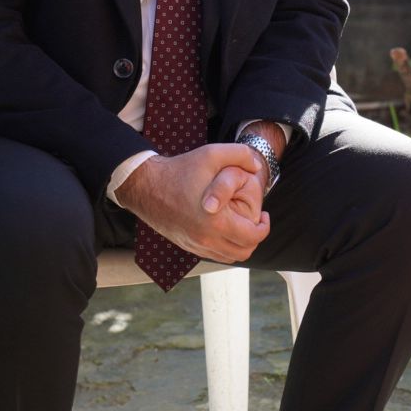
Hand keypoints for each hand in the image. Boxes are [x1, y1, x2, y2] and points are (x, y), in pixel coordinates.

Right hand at [115, 144, 270, 262]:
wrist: (145, 185)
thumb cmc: (180, 169)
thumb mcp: (212, 153)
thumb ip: (241, 155)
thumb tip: (257, 167)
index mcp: (216, 221)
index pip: (252, 237)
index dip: (264, 227)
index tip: (264, 215)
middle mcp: (205, 239)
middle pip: (243, 252)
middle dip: (255, 237)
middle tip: (256, 221)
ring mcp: (194, 245)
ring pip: (228, 257)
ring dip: (240, 244)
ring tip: (241, 224)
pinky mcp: (186, 245)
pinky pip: (213, 255)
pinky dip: (224, 246)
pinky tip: (224, 227)